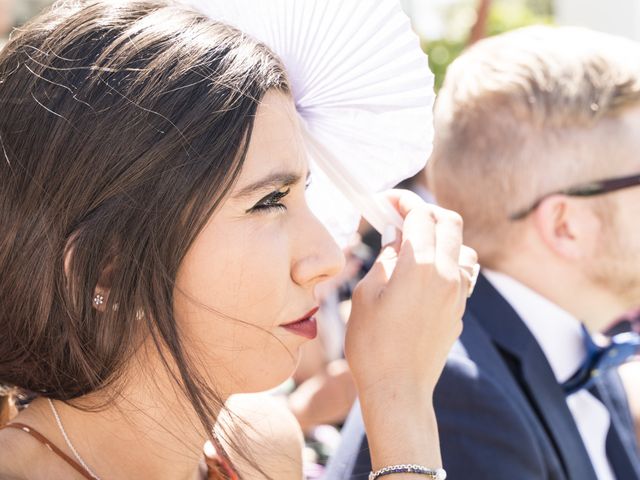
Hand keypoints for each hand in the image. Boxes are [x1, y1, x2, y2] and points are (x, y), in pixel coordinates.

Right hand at [344, 190, 476, 400]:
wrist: (398, 389)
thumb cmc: (372, 344)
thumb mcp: (366, 294)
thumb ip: (385, 258)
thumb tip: (395, 237)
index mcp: (420, 265)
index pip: (420, 214)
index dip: (401, 200)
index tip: (384, 200)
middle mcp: (447, 273)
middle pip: (449, 221)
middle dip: (424, 210)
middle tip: (399, 215)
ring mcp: (459, 293)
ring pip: (463, 245)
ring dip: (441, 235)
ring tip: (415, 244)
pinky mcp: (460, 309)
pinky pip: (464, 271)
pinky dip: (449, 259)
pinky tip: (429, 271)